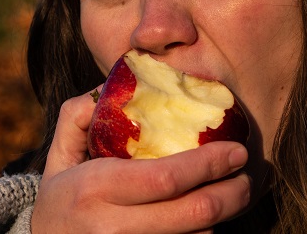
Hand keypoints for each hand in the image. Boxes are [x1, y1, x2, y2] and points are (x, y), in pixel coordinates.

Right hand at [31, 88, 250, 232]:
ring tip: (234, 195)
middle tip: (248, 178)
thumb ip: (78, 115)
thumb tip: (107, 86)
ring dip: (222, 217)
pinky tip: (209, 219)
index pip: (166, 177)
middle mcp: (112, 227)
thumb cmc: (60, 196)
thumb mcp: (59, 153)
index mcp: (95, 188)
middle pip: (192, 213)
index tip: (236, 150)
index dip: (208, 164)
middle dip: (232, 195)